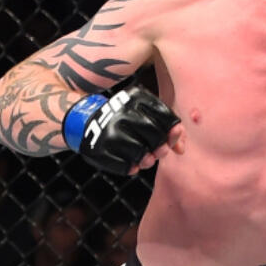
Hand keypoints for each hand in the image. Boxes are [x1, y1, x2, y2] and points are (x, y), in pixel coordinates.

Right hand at [62, 86, 183, 175]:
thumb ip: (169, 128)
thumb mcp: (146, 113)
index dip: (172, 132)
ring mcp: (107, 132)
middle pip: (156, 137)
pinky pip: (125, 167)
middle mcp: (121, 112)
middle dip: (160, 147)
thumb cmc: (126, 119)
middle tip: (158, 150)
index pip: (167, 119)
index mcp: (136, 97)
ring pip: (142, 154)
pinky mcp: (97, 150)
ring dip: (148, 160)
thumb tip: (181, 150)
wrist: (84, 122)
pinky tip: (132, 162)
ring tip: (145, 157)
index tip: (169, 137)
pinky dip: (133, 167)